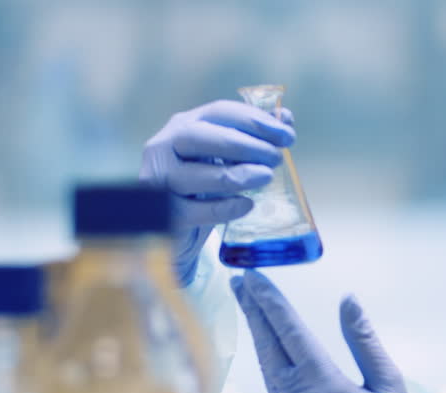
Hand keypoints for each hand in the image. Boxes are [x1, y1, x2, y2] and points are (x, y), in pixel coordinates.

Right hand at [140, 100, 295, 284]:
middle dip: (245, 145)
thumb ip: (251, 138)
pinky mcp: (163, 213)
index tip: (286, 134)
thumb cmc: (202, 186)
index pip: (218, 112)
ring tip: (266, 177)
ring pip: (196, 174)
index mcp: (184, 125)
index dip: (254, 120)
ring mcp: (160, 180)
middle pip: (200, 137)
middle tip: (276, 157)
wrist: (173, 228)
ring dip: (237, 174)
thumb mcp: (224, 159)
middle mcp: (165, 147)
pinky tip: (247, 205)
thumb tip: (285, 118)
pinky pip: (195, 210)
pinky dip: (225, 207)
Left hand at [230, 270, 432, 392]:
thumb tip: (347, 300)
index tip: (253, 276)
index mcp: (326, 387)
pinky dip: (267, 360)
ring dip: (257, 334)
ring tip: (249, 304)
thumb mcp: (389, 384)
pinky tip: (266, 344)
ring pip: (266, 367)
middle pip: (268, 347)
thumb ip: (364, 340)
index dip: (270, 302)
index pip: (290, 333)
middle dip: (253, 311)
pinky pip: (272, 387)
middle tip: (238, 280)